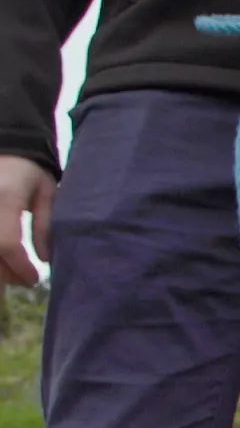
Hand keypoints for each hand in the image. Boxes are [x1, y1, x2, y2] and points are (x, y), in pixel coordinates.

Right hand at [0, 155, 53, 285]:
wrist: (7, 147)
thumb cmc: (30, 170)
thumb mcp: (47, 192)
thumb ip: (45, 225)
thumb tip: (44, 259)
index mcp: (6, 197)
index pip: (7, 243)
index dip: (20, 266)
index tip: (35, 279)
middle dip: (7, 273)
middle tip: (27, 280)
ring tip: (15, 273)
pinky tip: (3, 262)